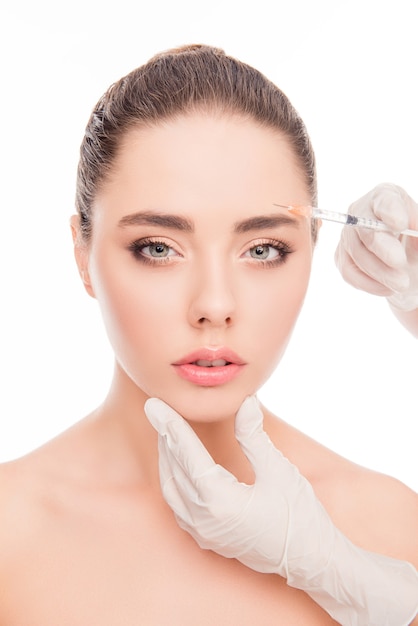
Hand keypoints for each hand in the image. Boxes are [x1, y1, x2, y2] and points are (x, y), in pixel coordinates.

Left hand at [145, 395, 417, 625]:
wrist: (314, 563)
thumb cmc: (300, 518)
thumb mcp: (279, 471)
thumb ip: (255, 436)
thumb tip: (246, 402)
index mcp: (218, 502)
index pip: (186, 454)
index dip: (170, 425)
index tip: (154, 404)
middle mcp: (204, 521)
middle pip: (174, 470)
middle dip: (166, 437)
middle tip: (158, 410)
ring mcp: (204, 534)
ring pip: (172, 490)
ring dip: (168, 460)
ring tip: (168, 433)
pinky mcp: (209, 540)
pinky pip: (179, 507)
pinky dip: (175, 481)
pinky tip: (179, 468)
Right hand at [335, 183, 417, 311]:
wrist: (406, 266)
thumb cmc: (415, 244)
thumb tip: (415, 232)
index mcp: (385, 196)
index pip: (383, 200)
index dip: (390, 211)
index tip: (401, 224)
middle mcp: (361, 211)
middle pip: (365, 229)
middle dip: (383, 247)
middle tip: (400, 261)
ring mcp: (348, 235)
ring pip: (357, 254)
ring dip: (380, 272)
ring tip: (402, 283)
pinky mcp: (342, 257)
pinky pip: (350, 273)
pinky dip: (369, 284)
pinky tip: (388, 289)